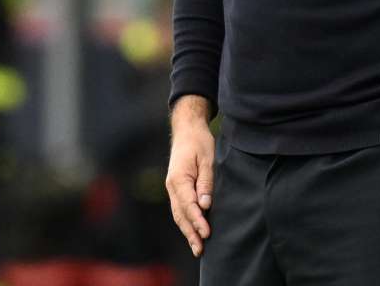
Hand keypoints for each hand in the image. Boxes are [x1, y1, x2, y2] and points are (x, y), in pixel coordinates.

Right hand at [165, 96, 214, 256]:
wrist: (187, 130)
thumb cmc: (199, 142)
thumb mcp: (207, 159)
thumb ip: (206, 182)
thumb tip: (205, 205)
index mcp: (178, 178)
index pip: (188, 205)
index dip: (197, 221)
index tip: (206, 233)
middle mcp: (172, 186)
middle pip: (180, 214)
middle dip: (190, 233)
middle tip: (200, 249)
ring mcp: (172, 188)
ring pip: (179, 214)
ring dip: (187, 231)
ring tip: (198, 248)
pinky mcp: (177, 188)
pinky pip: (180, 209)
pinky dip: (186, 222)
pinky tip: (193, 233)